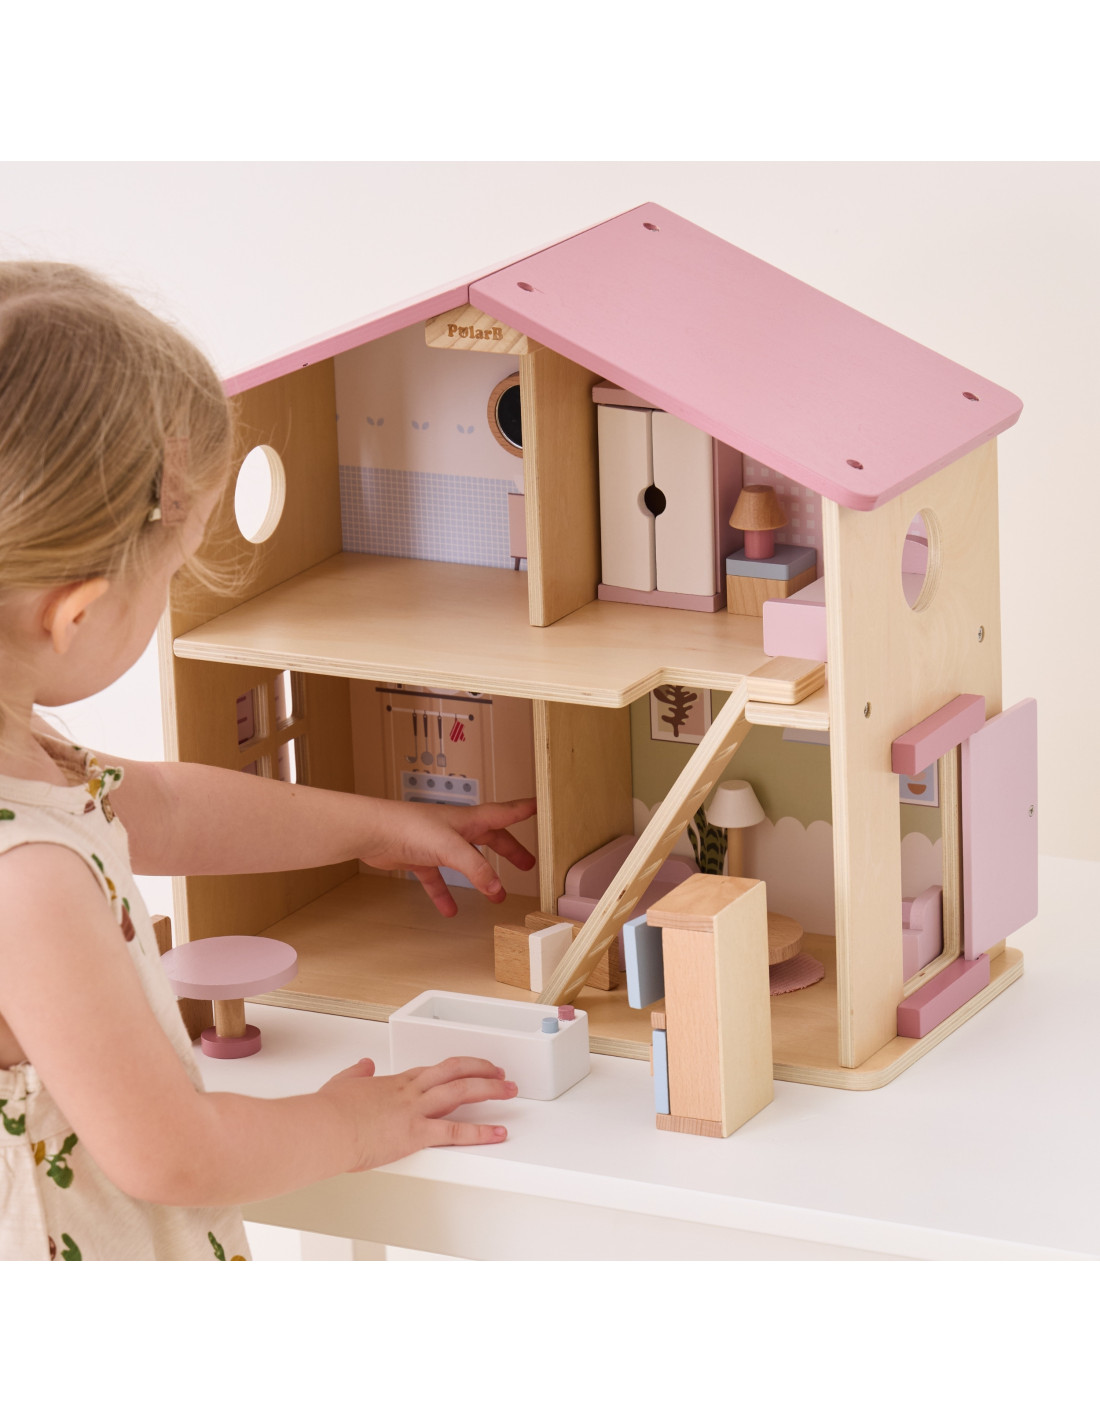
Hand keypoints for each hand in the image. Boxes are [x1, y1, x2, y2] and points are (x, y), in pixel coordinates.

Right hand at [318, 1056, 517, 1171]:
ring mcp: (416, 1110)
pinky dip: (480, 1132)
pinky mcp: (416, 1133)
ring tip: (509, 1091)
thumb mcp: (341, 1084)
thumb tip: (363, 1065)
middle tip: (501, 1073)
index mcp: (394, 1082)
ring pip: (462, 1091)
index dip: (456, 1067)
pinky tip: (497, 1133)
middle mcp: (410, 1091)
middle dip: (482, 1071)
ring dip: (490, 1089)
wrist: (324, 1128)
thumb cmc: (328, 1112)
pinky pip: (455, 1131)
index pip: (433, 1070)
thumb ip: (356, 1074)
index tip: (470, 1068)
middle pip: (455, 1072)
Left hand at [360, 797, 536, 915]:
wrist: (372, 832)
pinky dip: (445, 894)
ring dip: (482, 876)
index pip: (504, 812)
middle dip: (510, 849)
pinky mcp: (420, 858)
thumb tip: (496, 887)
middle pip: (491, 838)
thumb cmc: (408, 827)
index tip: (541, 806)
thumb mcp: (450, 847)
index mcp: (468, 820)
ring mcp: (437, 844)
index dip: (524, 809)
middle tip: (527, 862)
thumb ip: (475, 868)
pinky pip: (438, 879)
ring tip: (496, 894)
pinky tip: (449, 910)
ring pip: (467, 861)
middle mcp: (456, 829)